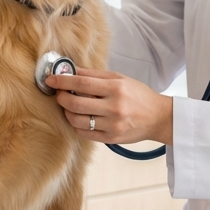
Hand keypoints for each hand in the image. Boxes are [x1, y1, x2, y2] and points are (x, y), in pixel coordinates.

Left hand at [46, 68, 172, 145]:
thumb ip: (93, 75)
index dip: (62, 81)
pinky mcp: (111, 139)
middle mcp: (114, 107)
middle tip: (59, 93)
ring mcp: (112, 125)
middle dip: (61, 97)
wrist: (158, 117)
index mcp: (116, 88)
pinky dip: (76, 124)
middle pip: (76, 104)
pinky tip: (79, 117)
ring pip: (77, 120)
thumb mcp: (119, 78)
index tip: (51, 79)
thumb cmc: (138, 95)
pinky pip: (84, 133)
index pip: (82, 84)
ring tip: (69, 105)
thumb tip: (70, 70)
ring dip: (67, 112)